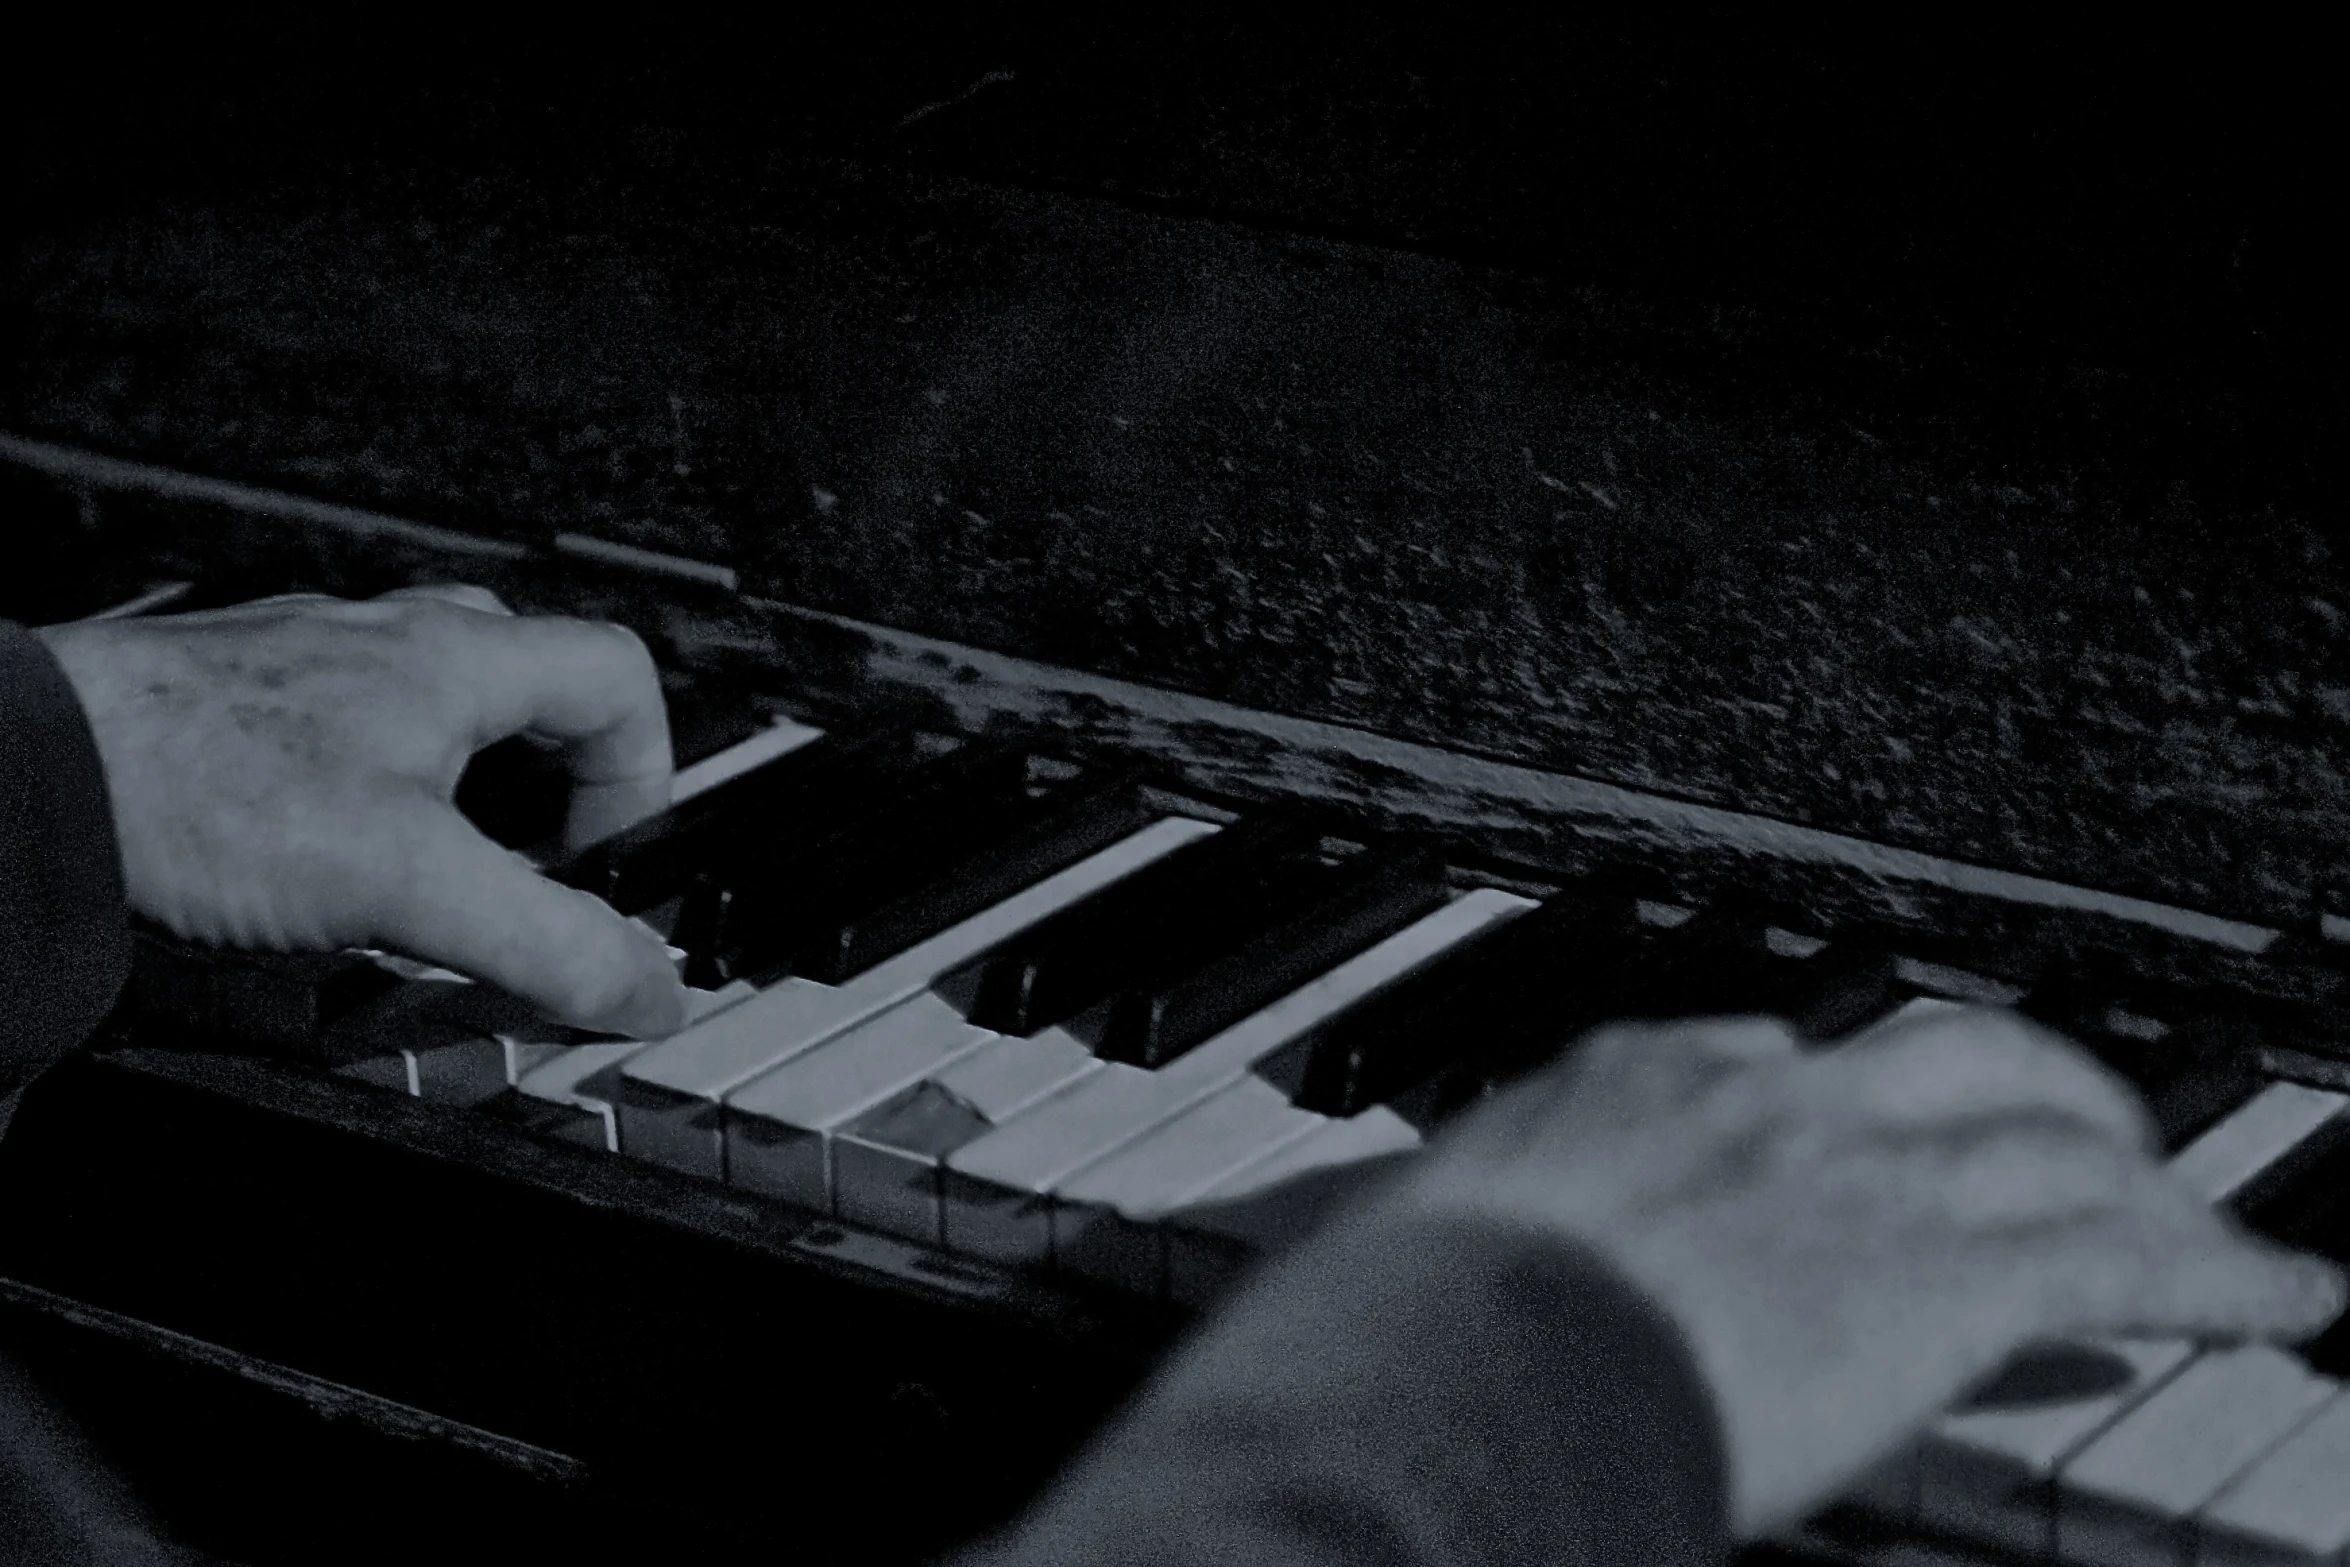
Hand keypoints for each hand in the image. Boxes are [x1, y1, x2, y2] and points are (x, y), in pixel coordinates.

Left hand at [38, 585, 690, 1037]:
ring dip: (461, 783)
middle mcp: (385, 645)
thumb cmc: (197, 788)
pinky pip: (341, 732)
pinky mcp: (235, 707)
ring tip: (441, 867)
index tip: (607, 859)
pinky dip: (367, 793)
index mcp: (455, 659)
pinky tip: (327, 858)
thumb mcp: (411, 883)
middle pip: (531, 681)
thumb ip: (546, 938)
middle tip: (542, 862)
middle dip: (556, 777)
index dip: (642, 773)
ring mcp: (305, 671)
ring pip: (430, 705)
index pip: (617, 676)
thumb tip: (646, 985)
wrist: (32, 770)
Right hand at [1383, 1004, 2345, 1537]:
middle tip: (2078, 1117)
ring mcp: (1858, 1172)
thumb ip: (1470, 1231)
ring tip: (2192, 1202)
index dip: (1850, 1094)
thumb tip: (1429, 1275)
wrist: (1463, 1354)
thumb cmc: (1414, 1321)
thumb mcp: (1424, 1242)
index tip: (1868, 1119)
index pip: (1778, 1056)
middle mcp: (1764, 1097)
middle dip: (2030, 1080)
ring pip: (2052, 1128)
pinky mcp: (1937, 1274)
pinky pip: (2123, 1255)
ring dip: (2140, 1165)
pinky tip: (2289, 1294)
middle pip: (1945, 1049)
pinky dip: (2223, 1271)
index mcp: (1637, 1081)